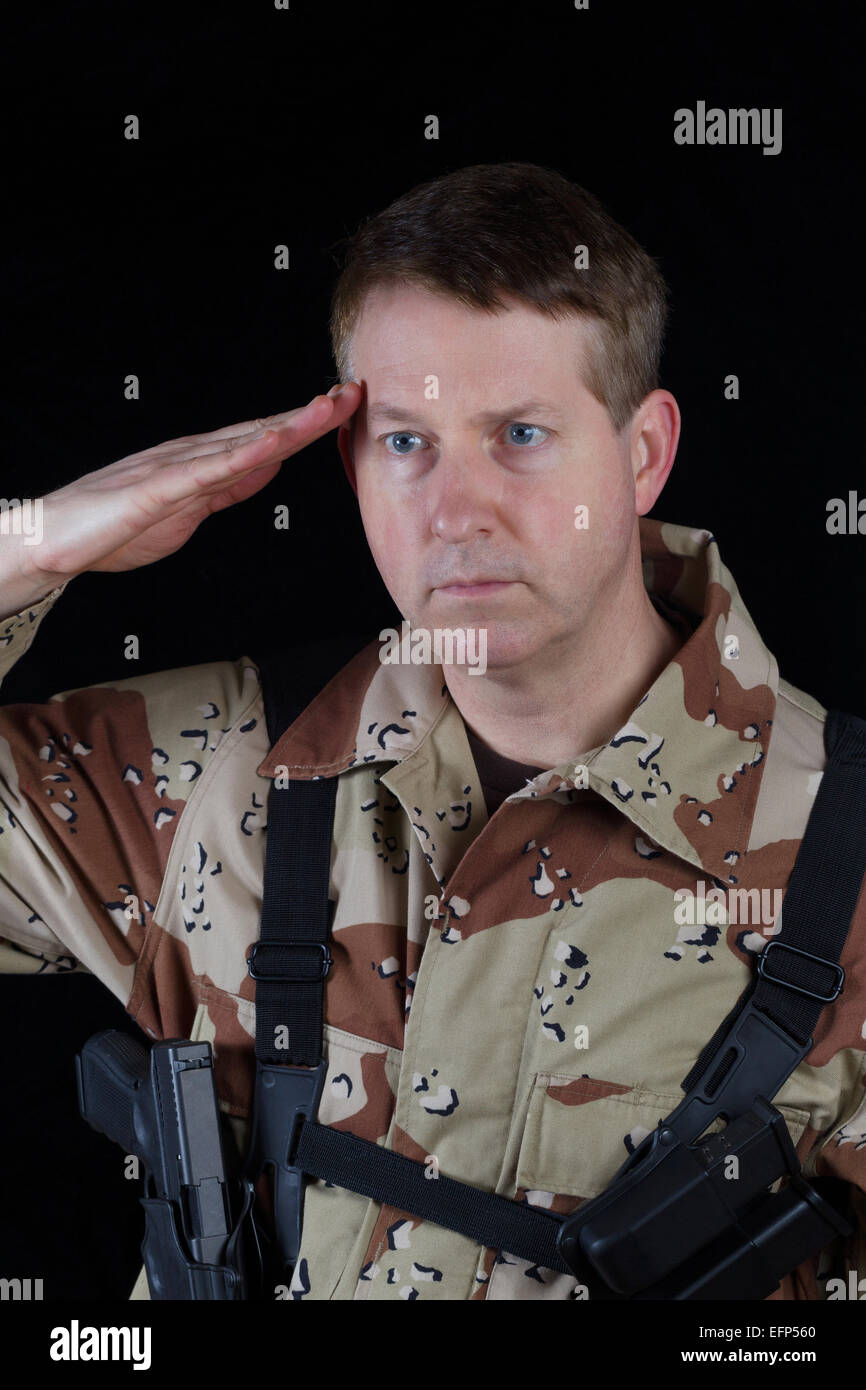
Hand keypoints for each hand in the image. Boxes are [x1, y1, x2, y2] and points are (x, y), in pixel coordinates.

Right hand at [16, 383, 361, 585]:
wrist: (54, 540)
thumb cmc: (115, 526)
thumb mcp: (192, 509)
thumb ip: (231, 487)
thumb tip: (272, 465)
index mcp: (202, 461)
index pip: (264, 438)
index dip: (306, 424)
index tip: (345, 407)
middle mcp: (192, 454)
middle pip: (261, 431)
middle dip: (309, 415)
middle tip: (353, 393)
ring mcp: (174, 468)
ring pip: (241, 443)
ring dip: (286, 426)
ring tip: (325, 409)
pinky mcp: (156, 490)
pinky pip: (206, 472)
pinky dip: (242, 457)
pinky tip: (272, 447)